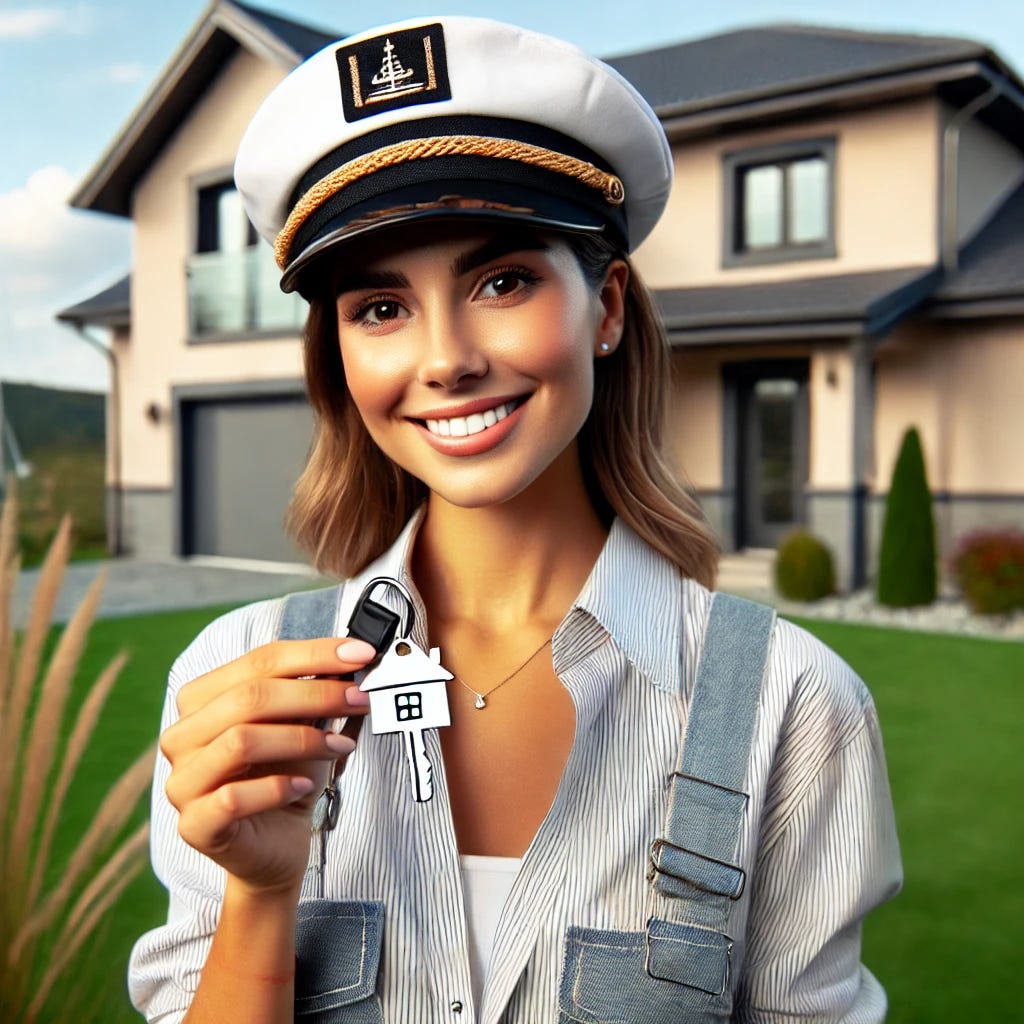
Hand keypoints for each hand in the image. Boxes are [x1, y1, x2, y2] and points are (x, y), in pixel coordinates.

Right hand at [160, 637, 376, 894]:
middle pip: (249, 697)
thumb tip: (351, 658)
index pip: (259, 661)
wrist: (276, 845)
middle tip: (358, 699)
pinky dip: (277, 788)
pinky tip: (304, 787)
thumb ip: (314, 691)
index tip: (360, 654)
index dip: (314, 654)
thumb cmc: (286, 776)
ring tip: (340, 744)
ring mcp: (182, 781)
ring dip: (302, 739)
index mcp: (202, 699)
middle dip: (314, 694)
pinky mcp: (194, 825)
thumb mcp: (302, 725)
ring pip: (241, 741)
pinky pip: (233, 798)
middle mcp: (183, 735)